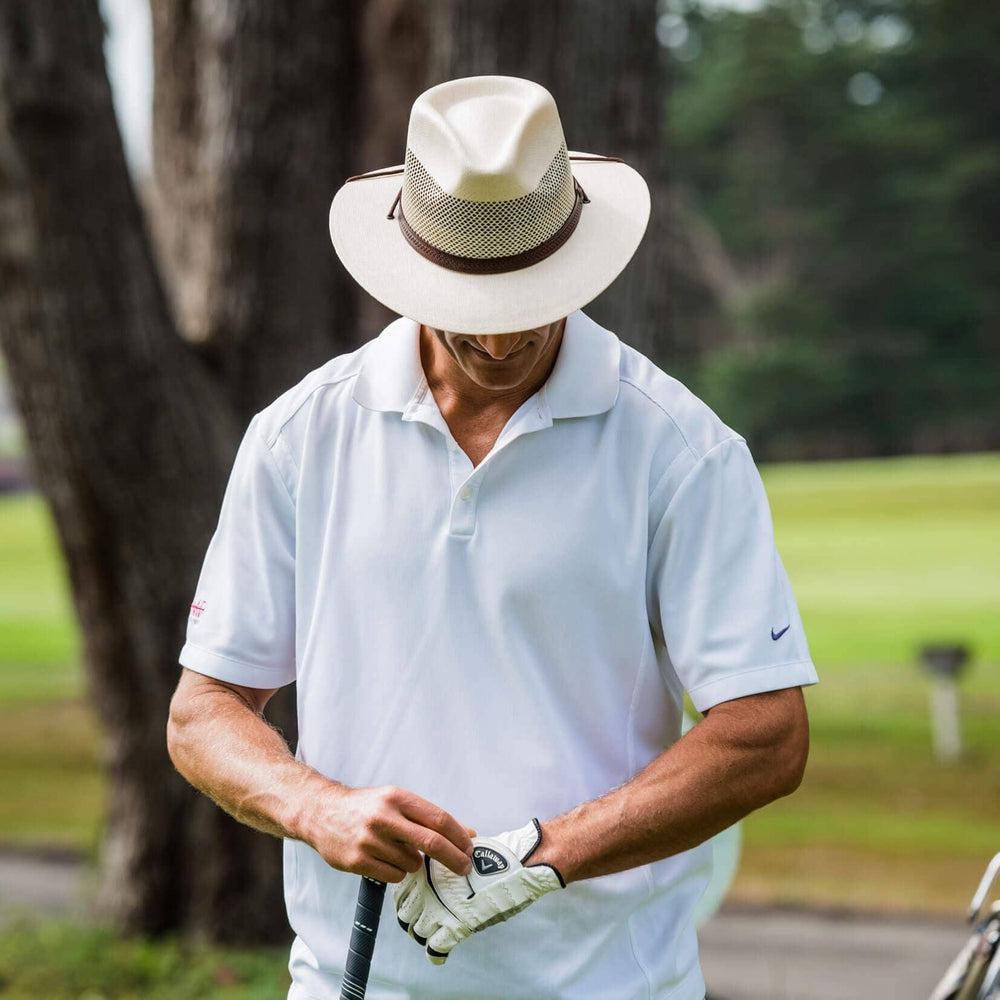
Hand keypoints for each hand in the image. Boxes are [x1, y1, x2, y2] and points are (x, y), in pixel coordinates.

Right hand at [299, 783, 474, 882]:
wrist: (322, 812)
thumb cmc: (367, 807)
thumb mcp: (397, 802)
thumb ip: (429, 817)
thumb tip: (468, 833)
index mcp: (397, 798)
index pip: (438, 818)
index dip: (459, 836)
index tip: (470, 848)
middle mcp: (384, 817)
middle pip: (431, 843)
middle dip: (453, 858)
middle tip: (465, 868)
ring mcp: (370, 840)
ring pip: (412, 863)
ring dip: (414, 863)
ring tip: (397, 850)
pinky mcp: (357, 860)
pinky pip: (394, 875)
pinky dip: (397, 872)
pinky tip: (384, 859)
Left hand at [394, 818, 564, 963]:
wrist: (520, 864)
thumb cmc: (495, 856)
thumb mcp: (461, 851)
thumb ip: (444, 864)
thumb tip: (433, 872)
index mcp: (431, 868)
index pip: (403, 890)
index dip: (407, 897)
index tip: (415, 899)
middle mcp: (431, 887)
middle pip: (406, 912)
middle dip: (413, 916)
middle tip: (425, 916)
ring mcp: (442, 907)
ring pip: (418, 930)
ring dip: (424, 932)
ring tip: (435, 930)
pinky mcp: (457, 926)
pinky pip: (436, 948)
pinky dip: (437, 952)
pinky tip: (441, 949)